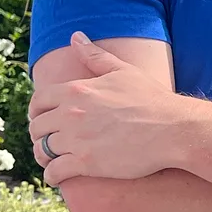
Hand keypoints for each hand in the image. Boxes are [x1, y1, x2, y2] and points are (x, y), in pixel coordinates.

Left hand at [28, 33, 188, 185]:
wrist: (174, 128)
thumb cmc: (152, 99)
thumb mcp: (124, 71)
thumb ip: (96, 56)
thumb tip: (75, 36)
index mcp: (77, 90)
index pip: (39, 100)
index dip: (36, 111)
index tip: (42, 118)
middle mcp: (71, 114)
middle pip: (37, 127)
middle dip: (40, 134)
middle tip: (49, 140)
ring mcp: (77, 139)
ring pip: (42, 150)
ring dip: (44, 156)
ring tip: (52, 160)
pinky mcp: (86, 163)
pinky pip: (54, 171)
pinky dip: (52, 175)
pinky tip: (58, 176)